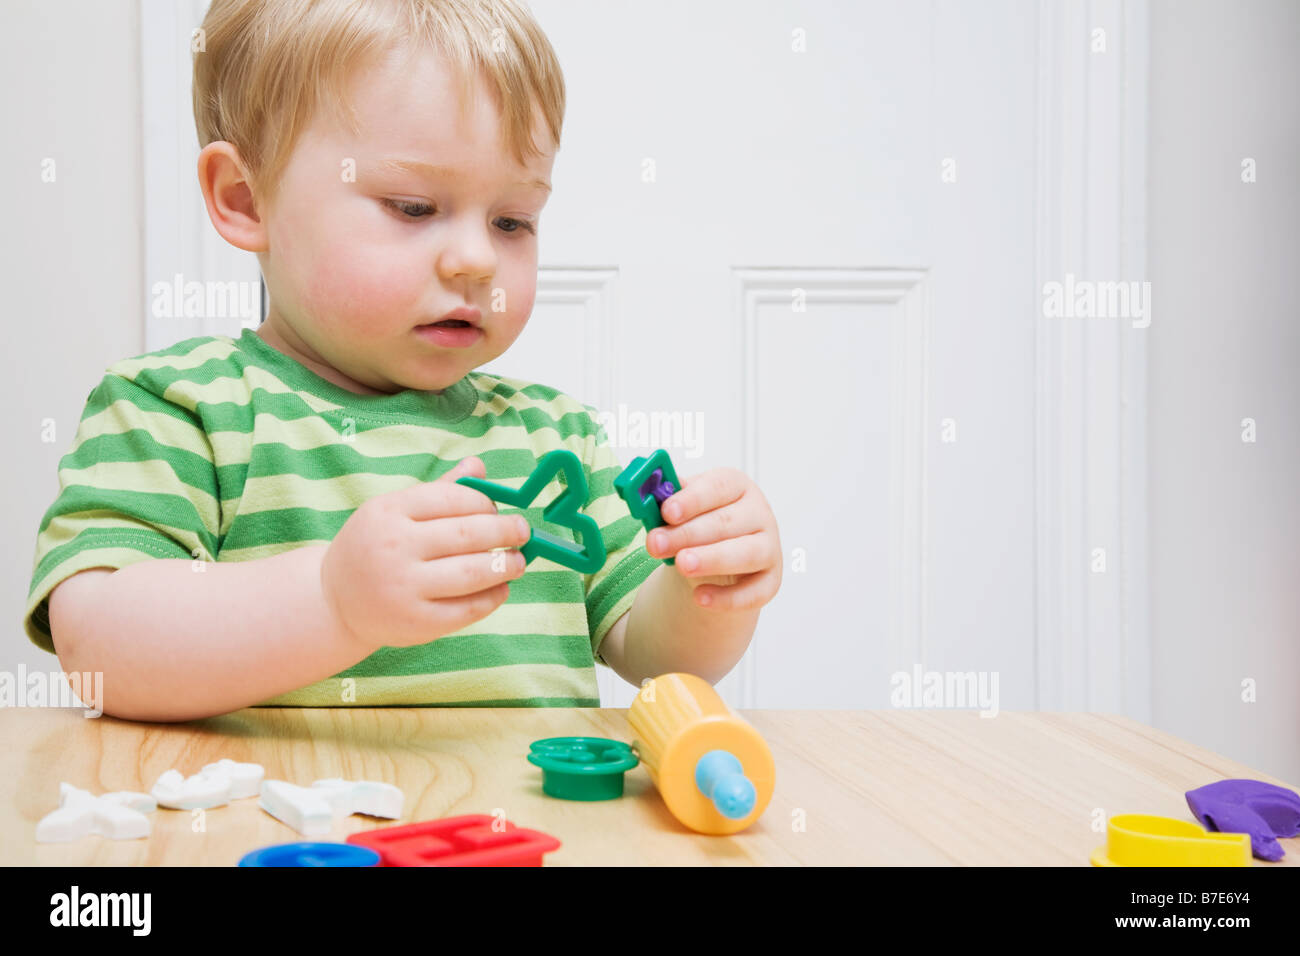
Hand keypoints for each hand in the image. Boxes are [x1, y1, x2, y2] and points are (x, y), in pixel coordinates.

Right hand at [321, 456, 530, 650]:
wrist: (334, 600)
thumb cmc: (374, 547)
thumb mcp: (394, 511)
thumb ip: (438, 491)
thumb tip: (479, 465)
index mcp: (388, 511)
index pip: (451, 499)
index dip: (484, 503)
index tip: (499, 509)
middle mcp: (394, 548)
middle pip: (467, 535)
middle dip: (505, 531)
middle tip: (523, 531)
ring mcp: (405, 587)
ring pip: (472, 573)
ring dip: (506, 565)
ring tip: (518, 561)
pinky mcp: (417, 622)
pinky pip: (467, 609)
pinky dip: (493, 597)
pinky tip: (501, 587)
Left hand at [644, 467, 781, 610]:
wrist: (718, 558)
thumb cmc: (699, 525)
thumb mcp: (684, 508)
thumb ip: (666, 501)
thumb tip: (643, 496)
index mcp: (737, 486)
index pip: (718, 486)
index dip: (692, 499)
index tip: (666, 512)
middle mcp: (759, 513)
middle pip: (726, 522)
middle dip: (688, 534)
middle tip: (656, 544)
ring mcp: (769, 547)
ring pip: (746, 554)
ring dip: (712, 559)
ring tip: (681, 565)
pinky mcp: (771, 580)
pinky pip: (754, 592)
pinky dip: (727, 598)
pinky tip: (700, 598)